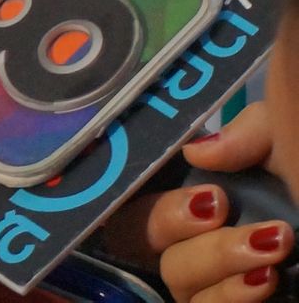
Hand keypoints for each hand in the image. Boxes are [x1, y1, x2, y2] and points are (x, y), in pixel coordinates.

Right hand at [146, 105, 293, 302]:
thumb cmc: (296, 177)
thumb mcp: (276, 141)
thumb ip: (242, 134)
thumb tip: (195, 151)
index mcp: (187, 190)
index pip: (138, 192)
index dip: (152, 194)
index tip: (212, 194)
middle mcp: (184, 235)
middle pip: (144, 235)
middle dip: (176, 220)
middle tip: (224, 209)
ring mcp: (202, 279)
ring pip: (176, 277)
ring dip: (218, 259)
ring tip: (270, 248)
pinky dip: (232, 296)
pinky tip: (266, 278)